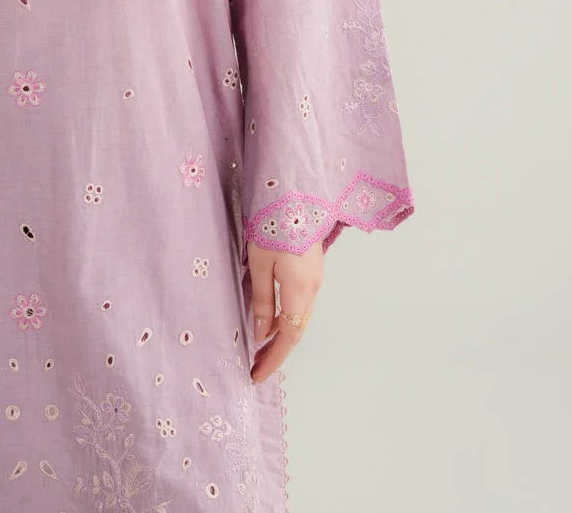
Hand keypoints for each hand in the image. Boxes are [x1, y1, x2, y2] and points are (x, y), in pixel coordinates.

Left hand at [245, 236, 324, 383]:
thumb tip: (261, 334)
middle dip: (277, 352)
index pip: (289, 337)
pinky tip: (271, 320)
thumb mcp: (260, 263)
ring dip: (282, 336)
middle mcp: (312, 288)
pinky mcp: (312, 270)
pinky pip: (301, 303)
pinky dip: (287, 318)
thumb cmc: (273, 226)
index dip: (274, 359)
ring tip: (260, 348)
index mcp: (299, 289)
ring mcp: (315, 279)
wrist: (295, 195)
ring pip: (300, 317)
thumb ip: (262, 300)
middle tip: (256, 367)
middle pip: (297, 330)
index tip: (257, 375)